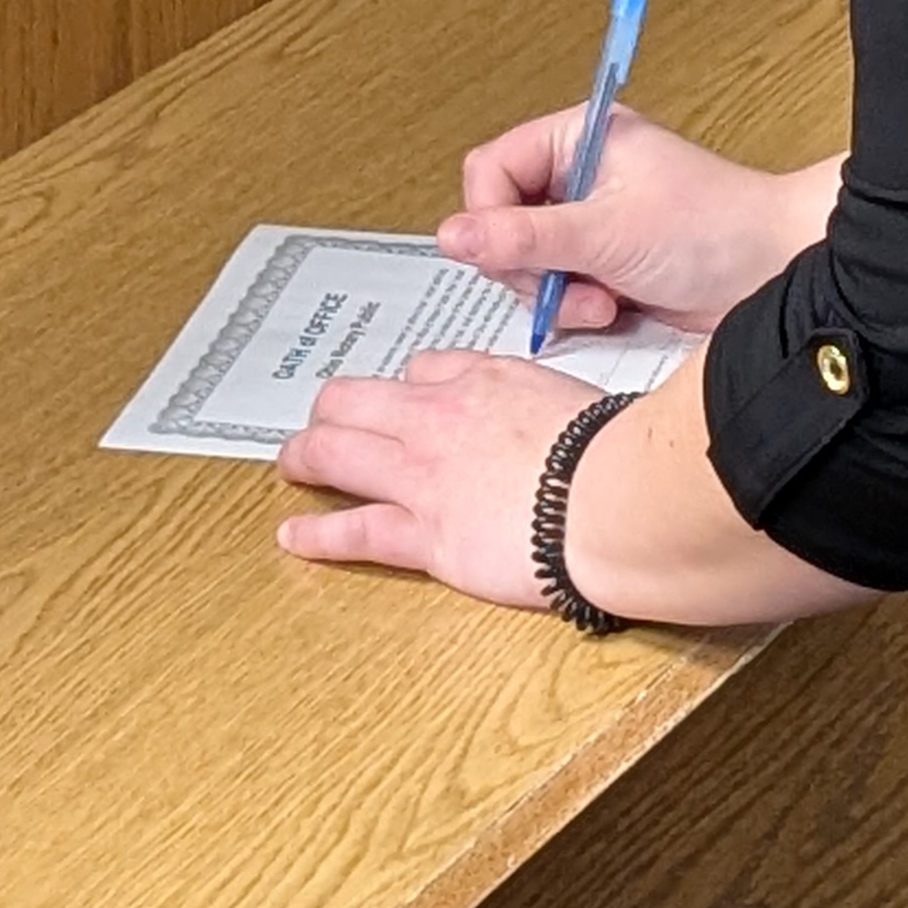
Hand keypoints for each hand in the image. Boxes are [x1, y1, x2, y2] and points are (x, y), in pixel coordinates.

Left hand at [277, 351, 604, 607]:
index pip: (423, 371)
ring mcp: (425, 474)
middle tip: (322, 423)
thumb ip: (555, 401)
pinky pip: (356, 530)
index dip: (406, 388)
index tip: (404, 399)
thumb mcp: (584, 397)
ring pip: (338, 451)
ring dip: (307, 456)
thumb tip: (566, 415)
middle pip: (357, 398)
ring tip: (292, 463)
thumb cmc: (615, 451)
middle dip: (333, 410)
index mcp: (485, 379)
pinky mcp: (426, 533)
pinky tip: (294, 536)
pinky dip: (318, 535)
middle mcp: (441, 418)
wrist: (612, 495)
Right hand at [435, 107, 839, 334]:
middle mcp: (578, 176)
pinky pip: (556, 288)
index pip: (490, 170)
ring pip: (525, 263)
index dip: (488, 216)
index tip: (507, 254)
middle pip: (501, 221)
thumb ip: (524, 237)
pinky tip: (611, 308)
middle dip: (528, 265)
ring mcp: (590, 222)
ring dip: (555, 292)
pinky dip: (574, 306)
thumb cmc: (714, 228)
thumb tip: (454, 235)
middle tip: (564, 281)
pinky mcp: (604, 263)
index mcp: (576, 138)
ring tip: (599, 299)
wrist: (774, 271)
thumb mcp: (605, 232)